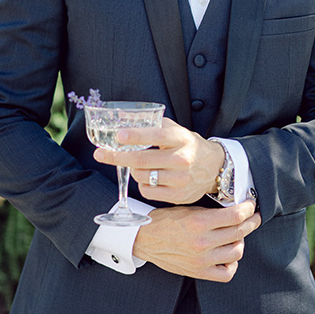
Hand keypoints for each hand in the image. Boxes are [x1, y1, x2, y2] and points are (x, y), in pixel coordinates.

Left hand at [93, 117, 224, 203]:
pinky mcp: (179, 196)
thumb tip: (120, 117)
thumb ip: (150, 124)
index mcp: (180, 138)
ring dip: (133, 170)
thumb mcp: (173, 129)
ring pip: (142, 176)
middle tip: (101, 154)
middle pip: (142, 160)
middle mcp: (182, 159)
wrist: (213, 166)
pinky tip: (148, 177)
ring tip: (138, 164)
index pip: (155, 136)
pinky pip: (148, 192)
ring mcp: (181, 179)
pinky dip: (142, 184)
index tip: (119, 136)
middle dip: (117, 157)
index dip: (135, 136)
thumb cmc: (187, 145)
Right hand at [133, 200, 260, 281]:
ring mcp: (202, 260)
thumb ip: (210, 211)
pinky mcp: (199, 272)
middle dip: (251, 222)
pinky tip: (228, 254)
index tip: (251, 205)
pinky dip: (232, 263)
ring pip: (237, 252)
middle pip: (239, 232)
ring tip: (237, 235)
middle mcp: (202, 242)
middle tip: (254, 217)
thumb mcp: (186, 209)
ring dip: (240, 241)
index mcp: (198, 222)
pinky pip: (227, 273)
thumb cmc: (164, 221)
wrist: (144, 239)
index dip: (248, 209)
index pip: (235, 215)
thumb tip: (234, 208)